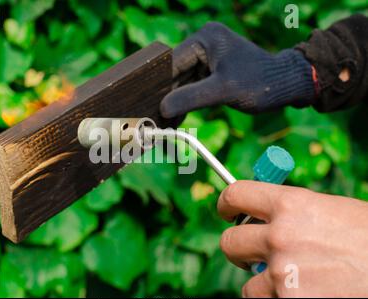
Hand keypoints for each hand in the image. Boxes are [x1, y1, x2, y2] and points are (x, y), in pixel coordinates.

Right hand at [161, 22, 315, 117]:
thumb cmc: (259, 83)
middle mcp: (204, 44)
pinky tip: (176, 119)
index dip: (161, 87)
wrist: (285, 86)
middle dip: (168, 96)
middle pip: (176, 73)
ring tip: (163, 123)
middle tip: (154, 118)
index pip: (173, 63)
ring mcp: (208, 57)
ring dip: (175, 102)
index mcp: (205, 38)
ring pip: (183, 82)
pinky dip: (186, 102)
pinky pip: (193, 87)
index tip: (150, 107)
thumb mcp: (222, 91)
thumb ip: (190, 98)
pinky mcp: (212, 71)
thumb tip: (163, 109)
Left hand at [217, 180, 367, 297]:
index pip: (237, 194)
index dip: (227, 203)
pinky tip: (307, 294)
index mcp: (292, 205)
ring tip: (295, 283)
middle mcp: (280, 237)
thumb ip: (297, 213)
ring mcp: (281, 274)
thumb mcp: (336, 212)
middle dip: (239, 250)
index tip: (226, 212)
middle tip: (253, 256)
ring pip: (248, 284)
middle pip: (229, 242)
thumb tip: (268, 218)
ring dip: (264, 285)